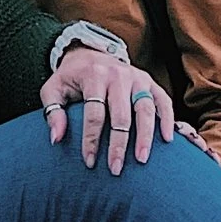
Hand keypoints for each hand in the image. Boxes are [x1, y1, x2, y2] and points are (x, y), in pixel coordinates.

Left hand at [42, 51, 176, 173]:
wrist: (89, 53)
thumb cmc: (70, 78)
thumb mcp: (53, 89)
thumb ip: (52, 112)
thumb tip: (56, 139)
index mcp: (93, 76)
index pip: (94, 113)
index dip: (92, 139)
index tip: (89, 162)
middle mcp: (118, 74)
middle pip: (121, 115)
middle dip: (118, 144)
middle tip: (116, 169)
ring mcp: (137, 77)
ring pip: (145, 108)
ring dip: (145, 136)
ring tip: (141, 159)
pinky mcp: (149, 81)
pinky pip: (163, 100)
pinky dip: (167, 119)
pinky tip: (167, 140)